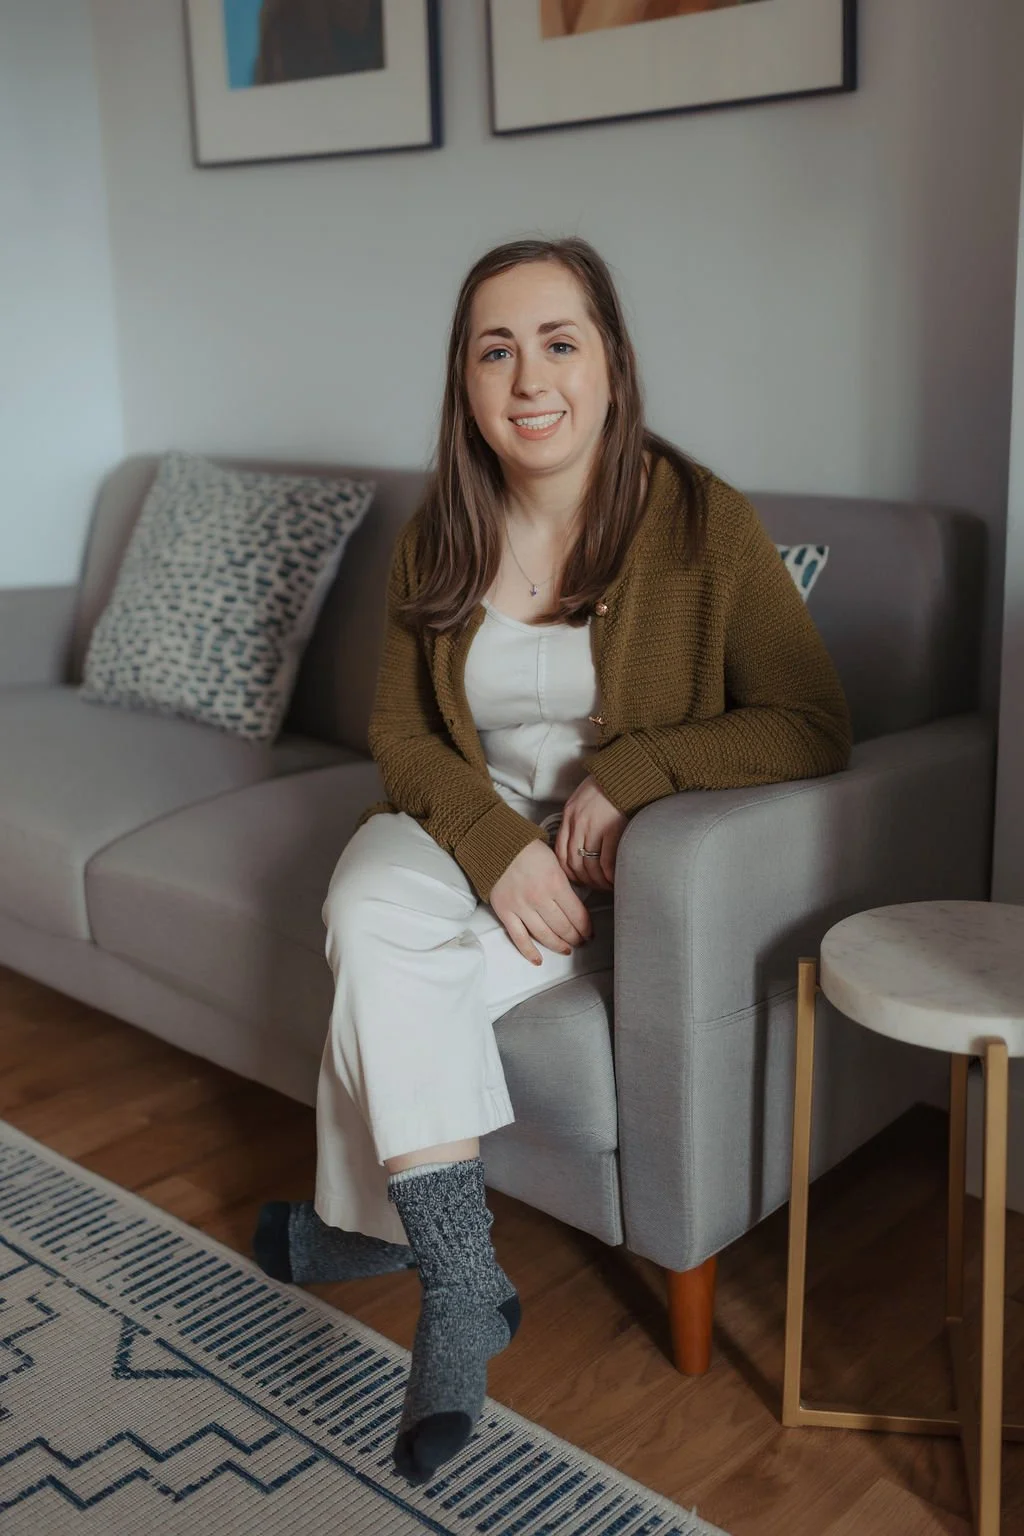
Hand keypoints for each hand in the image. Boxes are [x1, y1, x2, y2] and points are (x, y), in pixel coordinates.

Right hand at [490, 839, 593, 965]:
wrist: (496, 844)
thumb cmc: (527, 850)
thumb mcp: (555, 862)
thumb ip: (564, 884)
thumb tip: (575, 905)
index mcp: (556, 883)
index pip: (577, 914)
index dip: (586, 927)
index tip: (590, 933)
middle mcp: (540, 898)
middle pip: (563, 927)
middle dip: (576, 937)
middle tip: (581, 941)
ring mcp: (521, 907)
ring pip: (545, 935)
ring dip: (558, 945)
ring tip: (566, 949)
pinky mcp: (505, 913)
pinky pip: (519, 938)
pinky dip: (529, 952)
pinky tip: (539, 960)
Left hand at [554, 775, 626, 892]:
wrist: (626, 773)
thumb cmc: (608, 786)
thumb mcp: (582, 799)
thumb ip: (578, 819)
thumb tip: (579, 844)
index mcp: (569, 816)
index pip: (560, 853)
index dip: (568, 872)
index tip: (577, 880)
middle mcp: (578, 823)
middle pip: (574, 863)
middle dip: (584, 881)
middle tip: (594, 888)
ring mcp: (595, 828)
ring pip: (589, 866)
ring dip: (598, 882)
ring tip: (607, 887)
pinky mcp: (613, 830)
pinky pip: (607, 861)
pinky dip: (609, 876)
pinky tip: (615, 880)